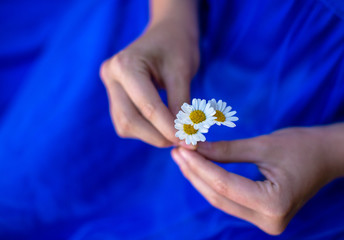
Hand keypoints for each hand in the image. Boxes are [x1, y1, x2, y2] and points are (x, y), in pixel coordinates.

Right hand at [100, 19, 198, 146]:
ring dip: (151, 135)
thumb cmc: (177, 46)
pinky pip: (127, 122)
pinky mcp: (115, 96)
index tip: (190, 143)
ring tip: (176, 133)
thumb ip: (181, 106)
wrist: (167, 32)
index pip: (147, 107)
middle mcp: (111, 76)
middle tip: (184, 141)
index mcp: (125, 65)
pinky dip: (146, 130)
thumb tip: (184, 138)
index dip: (169, 129)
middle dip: (158, 136)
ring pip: (125, 125)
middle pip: (129, 120)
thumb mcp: (182, 73)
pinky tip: (164, 126)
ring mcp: (109, 86)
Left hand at [171, 127, 343, 234]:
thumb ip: (226, 150)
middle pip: (219, 197)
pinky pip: (229, 200)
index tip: (180, 148)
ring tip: (182, 158)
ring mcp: (266, 222)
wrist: (327, 156)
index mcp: (275, 204)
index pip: (224, 185)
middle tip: (176, 151)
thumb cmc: (302, 146)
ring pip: (221, 200)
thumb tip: (194, 148)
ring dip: (200, 179)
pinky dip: (212, 183)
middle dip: (195, 173)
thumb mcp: (262, 145)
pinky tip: (198, 168)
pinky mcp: (261, 215)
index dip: (199, 166)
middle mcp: (270, 221)